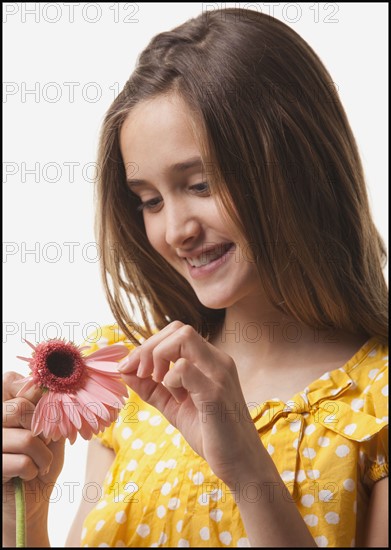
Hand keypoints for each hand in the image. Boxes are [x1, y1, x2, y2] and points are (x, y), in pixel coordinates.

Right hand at [2, 371, 64, 523]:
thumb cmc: (42, 458)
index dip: (35, 395)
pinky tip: (27, 475)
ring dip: (43, 454)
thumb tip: (57, 389)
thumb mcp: (52, 427)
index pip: (11, 380)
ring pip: (25, 437)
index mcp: (3, 404)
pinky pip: (21, 462)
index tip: (46, 412)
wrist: (33, 498)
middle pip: (19, 408)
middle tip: (45, 442)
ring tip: (40, 462)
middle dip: (42, 429)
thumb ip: (51, 406)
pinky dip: (33, 470)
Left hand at [119, 321, 263, 485]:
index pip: (176, 332)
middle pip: (178, 328)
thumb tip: (124, 370)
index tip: (131, 368)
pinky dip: (170, 380)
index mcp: (210, 360)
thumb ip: (150, 387)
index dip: (149, 345)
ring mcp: (219, 374)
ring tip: (158, 383)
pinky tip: (177, 399)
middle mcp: (217, 360)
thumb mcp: (173, 405)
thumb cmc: (211, 434)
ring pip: (183, 338)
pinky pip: (184, 369)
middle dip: (149, 347)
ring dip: (158, 357)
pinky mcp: (215, 393)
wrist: (240, 464)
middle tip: (140, 374)